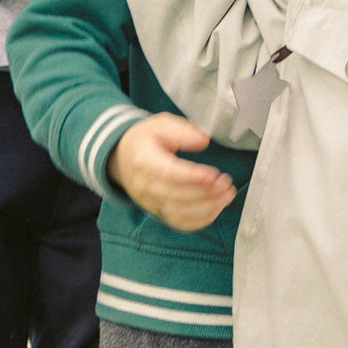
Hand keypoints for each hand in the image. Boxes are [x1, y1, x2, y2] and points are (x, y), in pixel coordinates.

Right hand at [108, 112, 235, 232]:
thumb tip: (203, 140)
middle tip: (225, 184)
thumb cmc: (145, 139)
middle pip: (176, 196)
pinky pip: (179, 223)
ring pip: (178, 213)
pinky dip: (200, 220)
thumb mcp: (160, 124)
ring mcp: (149, 201)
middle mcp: (144, 185)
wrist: (121, 157)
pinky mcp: (157, 211)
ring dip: (207, 208)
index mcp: (144, 160)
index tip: (214, 175)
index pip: (168, 173)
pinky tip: (216, 208)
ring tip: (226, 195)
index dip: (193, 177)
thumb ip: (182, 130)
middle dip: (205, 193)